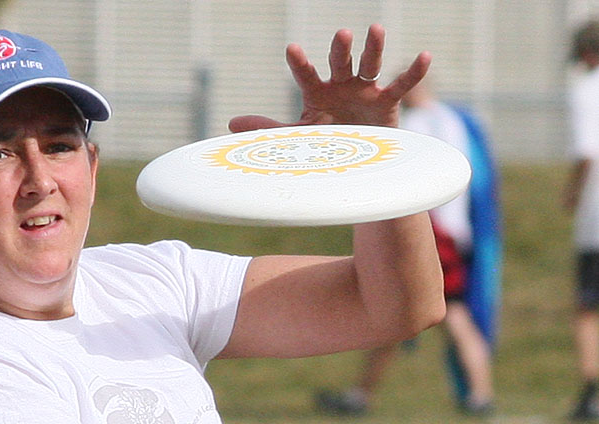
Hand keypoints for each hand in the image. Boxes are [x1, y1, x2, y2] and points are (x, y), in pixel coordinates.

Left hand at [229, 24, 430, 132]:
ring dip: (373, 47)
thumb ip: (267, 128)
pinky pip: (401, 85)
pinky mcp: (386, 102)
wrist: (353, 162)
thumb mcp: (295, 137)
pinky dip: (413, 72)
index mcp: (317, 92)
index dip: (300, 62)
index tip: (292, 48)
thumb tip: (231, 122)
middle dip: (341, 48)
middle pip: (341, 61)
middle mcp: (341, 85)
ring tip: (376, 28)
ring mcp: (364, 91)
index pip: (306, 73)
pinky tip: (424, 56)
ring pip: (370, 64)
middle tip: (341, 34)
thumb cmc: (322, 143)